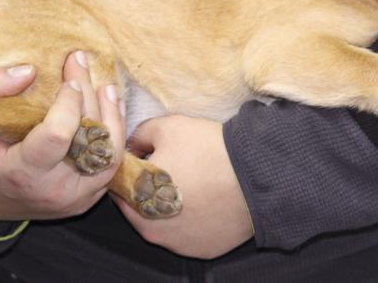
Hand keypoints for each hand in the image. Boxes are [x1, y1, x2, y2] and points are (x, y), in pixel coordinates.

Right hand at [0, 51, 125, 219]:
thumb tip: (31, 70)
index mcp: (21, 171)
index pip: (57, 135)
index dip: (69, 103)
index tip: (67, 81)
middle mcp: (53, 189)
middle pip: (85, 138)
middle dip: (87, 95)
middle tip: (81, 64)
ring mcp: (75, 198)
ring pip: (109, 154)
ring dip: (112, 116)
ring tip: (105, 87)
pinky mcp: (88, 198)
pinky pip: (111, 164)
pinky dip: (115, 133)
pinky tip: (111, 107)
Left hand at [113, 115, 252, 258]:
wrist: (256, 174)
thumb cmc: (208, 150)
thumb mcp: (167, 127)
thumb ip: (140, 136)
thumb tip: (134, 146)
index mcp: (137, 202)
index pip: (120, 187)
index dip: (131, 171)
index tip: (146, 159)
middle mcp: (154, 232)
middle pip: (141, 209)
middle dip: (150, 190)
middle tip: (173, 168)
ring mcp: (180, 245)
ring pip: (166, 224)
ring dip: (171, 208)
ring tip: (193, 183)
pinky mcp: (204, 250)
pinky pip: (191, 234)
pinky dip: (194, 220)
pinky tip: (208, 200)